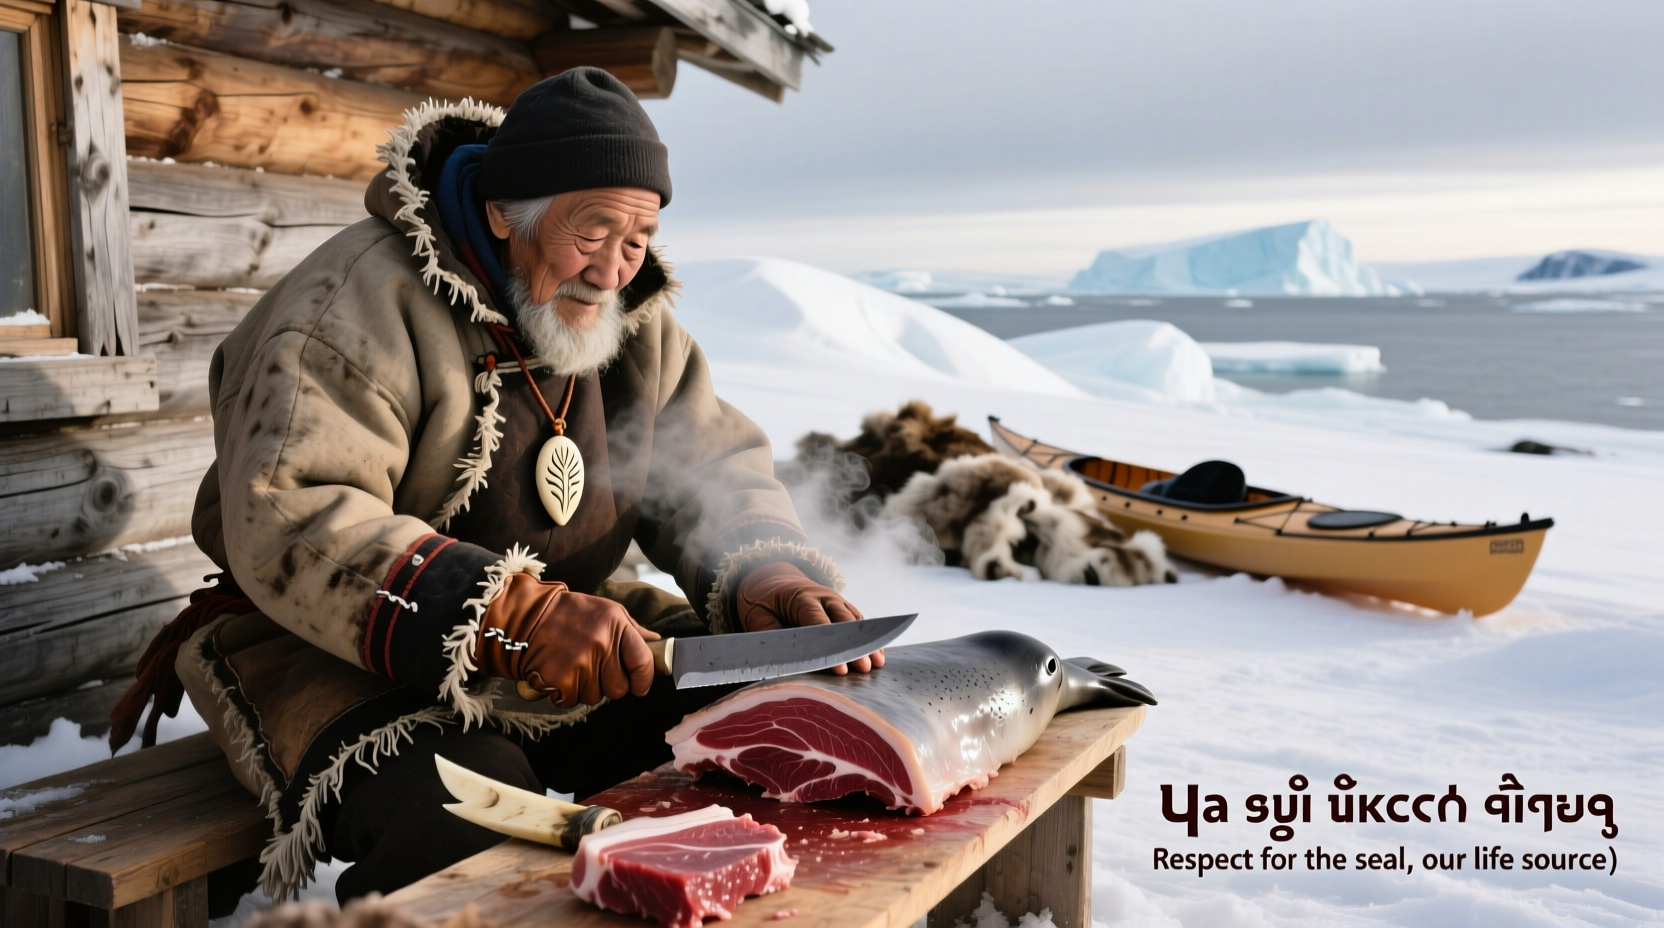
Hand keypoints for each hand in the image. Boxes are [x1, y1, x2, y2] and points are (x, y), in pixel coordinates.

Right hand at [477, 573, 660, 706]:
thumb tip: (656, 642)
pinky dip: (565, 693)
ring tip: (573, 667)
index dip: (644, 679)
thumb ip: (632, 629)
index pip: (642, 662)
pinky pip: (571, 700)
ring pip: (595, 697)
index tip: (639, 686)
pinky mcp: (559, 679)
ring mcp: (580, 663)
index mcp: (616, 625)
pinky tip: (559, 674)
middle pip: (619, 688)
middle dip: (609, 684)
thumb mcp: (606, 611)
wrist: (524, 617)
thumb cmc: (568, 613)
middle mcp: (601, 644)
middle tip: (594, 670)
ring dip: (586, 688)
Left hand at [735, 562, 883, 674]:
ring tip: (876, 663)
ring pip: (855, 621)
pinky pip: (858, 622)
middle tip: (864, 667)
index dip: (829, 647)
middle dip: (853, 646)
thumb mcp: (755, 615)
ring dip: (866, 643)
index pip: (819, 623)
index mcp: (801, 597)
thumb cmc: (761, 602)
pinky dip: (867, 638)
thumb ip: (768, 635)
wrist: (770, 579)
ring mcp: (836, 600)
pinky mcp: (842, 607)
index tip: (839, 668)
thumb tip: (780, 657)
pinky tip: (877, 654)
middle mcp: (824, 596)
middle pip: (844, 621)